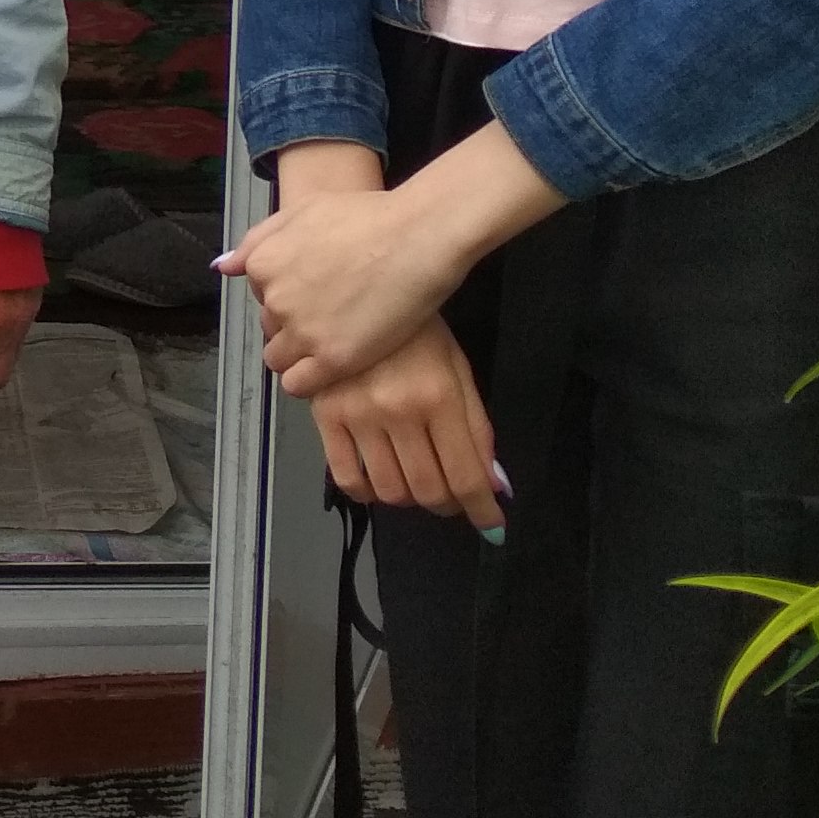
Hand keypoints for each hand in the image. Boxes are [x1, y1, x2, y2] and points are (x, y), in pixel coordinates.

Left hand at [221, 120, 560, 392]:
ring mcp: (303, 333)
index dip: (290, 293)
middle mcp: (275, 301)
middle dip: (293, 324)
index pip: (261, 294)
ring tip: (335, 339)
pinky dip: (309, 380)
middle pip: (270, 327)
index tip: (318, 289)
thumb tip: (224, 267)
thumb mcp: (304, 211)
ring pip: (278, 360)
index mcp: (264, 264)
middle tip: (331, 312)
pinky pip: (298, 385)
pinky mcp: (332, 361)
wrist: (416, 236)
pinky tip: (334, 364)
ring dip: (298, 355)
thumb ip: (258, 240)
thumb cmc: (367, 216)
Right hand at [308, 320, 506, 535]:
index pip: (466, 475)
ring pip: (389, 490)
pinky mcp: (324, 416)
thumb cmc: (415, 330)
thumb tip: (493, 484)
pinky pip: (346, 477)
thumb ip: (476, 427)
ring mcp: (358, 415)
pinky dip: (366, 493)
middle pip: (427, 490)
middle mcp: (398, 411)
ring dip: (409, 498)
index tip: (492, 526)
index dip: (482, 510)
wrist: (355, 291)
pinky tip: (378, 481)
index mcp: (439, 396)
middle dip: (447, 504)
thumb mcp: (457, 369)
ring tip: (416, 482)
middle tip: (452, 497)